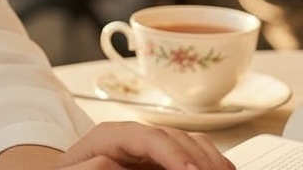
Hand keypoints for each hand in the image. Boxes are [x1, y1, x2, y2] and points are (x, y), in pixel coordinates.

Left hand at [58, 121, 234, 169]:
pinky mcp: (163, 158)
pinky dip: (211, 161)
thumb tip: (111, 166)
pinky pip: (194, 151)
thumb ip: (91, 168)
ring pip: (190, 142)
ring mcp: (152, 144)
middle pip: (175, 137)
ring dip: (210, 159)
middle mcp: (135, 135)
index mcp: (111, 135)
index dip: (174, 154)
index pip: (150, 137)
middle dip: (199, 161)